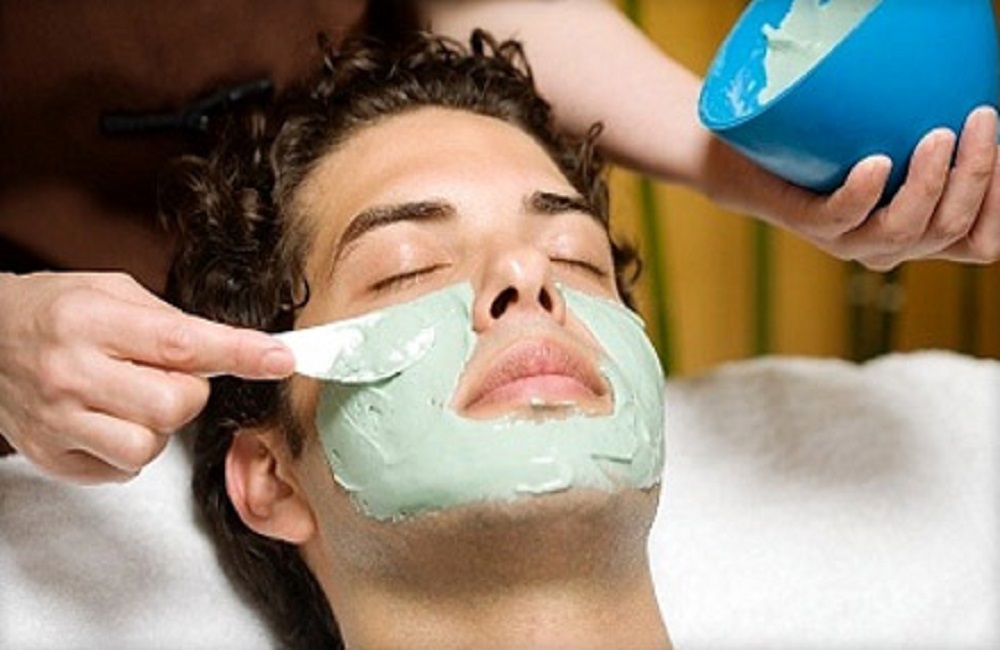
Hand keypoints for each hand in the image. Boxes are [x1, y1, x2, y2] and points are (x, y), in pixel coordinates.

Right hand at [0, 271, 294, 483]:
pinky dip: (131, 447)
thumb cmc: (53, 310)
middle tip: (164, 374)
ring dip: (158, 424)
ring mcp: (58, 421)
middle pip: (175, 405)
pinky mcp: (52, 457)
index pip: (183, 344)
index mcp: (91, 321)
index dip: (240, 353)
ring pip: (151, 445)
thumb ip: (171, 322)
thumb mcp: (111, 291)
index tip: (282, 358)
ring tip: (132, 398)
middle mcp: (71, 373)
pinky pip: (124, 469)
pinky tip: (109, 418)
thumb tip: (233, 350)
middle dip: (188, 391)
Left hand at [781, 106, 999, 270]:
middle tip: (981, 118)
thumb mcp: (898, 147)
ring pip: (904, 229)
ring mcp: (848, 240)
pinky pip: (842, 217)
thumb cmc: (837, 152)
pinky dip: (863, 191)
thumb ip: (936, 144)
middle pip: (950, 228)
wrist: (759, 164)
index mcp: (920, 234)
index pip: (979, 241)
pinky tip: (876, 162)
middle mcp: (889, 246)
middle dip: (976, 173)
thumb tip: (975, 102)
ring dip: (930, 181)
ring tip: (938, 134)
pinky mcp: (810, 225)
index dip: (999, 200)